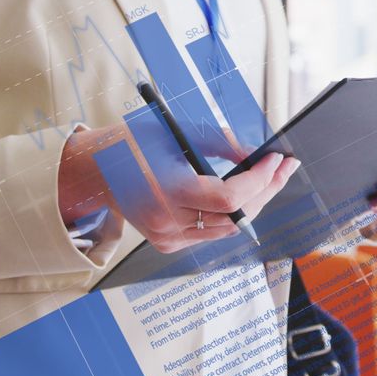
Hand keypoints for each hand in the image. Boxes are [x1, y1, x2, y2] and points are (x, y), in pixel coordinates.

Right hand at [58, 124, 299, 252]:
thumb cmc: (131, 144)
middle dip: (266, 189)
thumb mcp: (173, 131)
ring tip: (270, 176)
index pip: (230, 198)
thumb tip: (255, 154)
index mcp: (166, 191)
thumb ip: (218, 143)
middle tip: (284, 166)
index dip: (260, 180)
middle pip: (236, 215)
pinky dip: (231, 213)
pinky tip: (243, 193)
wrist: (92, 171)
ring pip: (229, 227)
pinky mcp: (167, 244)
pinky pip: (212, 232)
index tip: (277, 160)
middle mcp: (166, 220)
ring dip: (253, 203)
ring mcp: (166, 237)